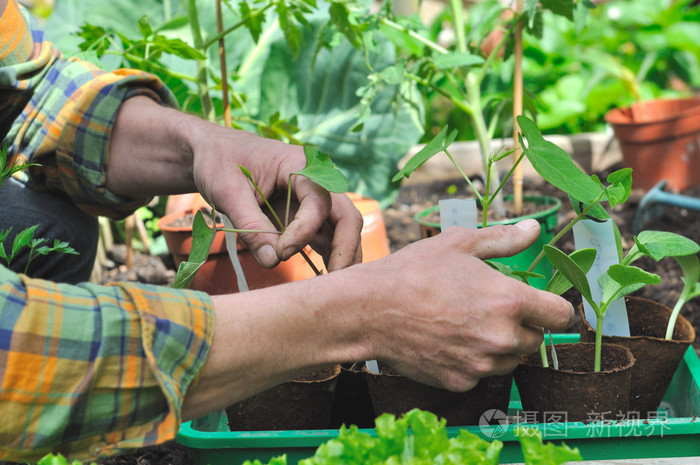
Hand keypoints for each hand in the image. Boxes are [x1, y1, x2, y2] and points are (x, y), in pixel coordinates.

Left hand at [188, 126, 362, 270]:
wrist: (215, 154)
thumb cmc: (220, 163)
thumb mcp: (227, 191)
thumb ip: (251, 226)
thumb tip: (271, 262)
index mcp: (301, 165)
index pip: (318, 203)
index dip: (304, 231)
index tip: (280, 253)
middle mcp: (317, 181)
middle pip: (346, 216)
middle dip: (344, 249)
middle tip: (334, 282)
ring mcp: (314, 200)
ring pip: (342, 230)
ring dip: (341, 257)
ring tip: (332, 288)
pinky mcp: (306, 216)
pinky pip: (326, 236)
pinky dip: (329, 256)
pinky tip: (324, 278)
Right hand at [364, 219, 573, 390]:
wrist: (369, 310)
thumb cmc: (413, 271)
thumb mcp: (459, 243)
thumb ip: (503, 239)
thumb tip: (534, 230)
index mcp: (509, 300)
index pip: (561, 315)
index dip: (555, 308)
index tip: (544, 305)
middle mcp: (501, 338)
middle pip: (536, 341)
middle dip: (521, 326)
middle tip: (490, 308)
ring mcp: (480, 365)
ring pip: (509, 360)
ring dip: (500, 346)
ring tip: (466, 324)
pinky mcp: (459, 382)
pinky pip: (479, 374)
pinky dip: (471, 361)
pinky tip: (447, 341)